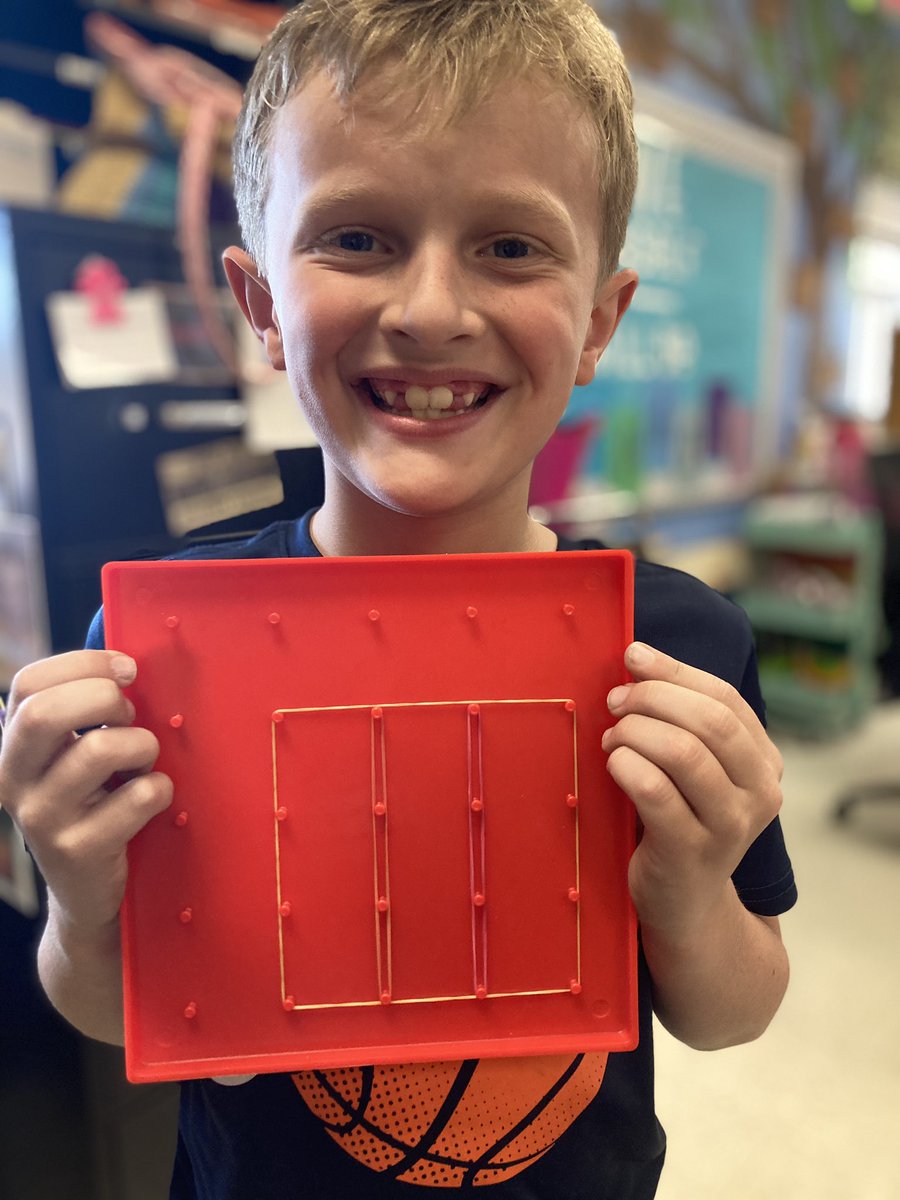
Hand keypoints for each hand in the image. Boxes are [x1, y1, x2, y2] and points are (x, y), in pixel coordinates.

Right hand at [0, 650, 172, 934]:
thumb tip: (126, 667)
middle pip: (47, 713)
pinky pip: (138, 796)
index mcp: (10, 748)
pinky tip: (152, 798)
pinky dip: (160, 788)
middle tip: (130, 716)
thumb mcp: (71, 756)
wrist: (84, 891)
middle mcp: (13, 781)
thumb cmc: (92, 803)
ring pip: (100, 750)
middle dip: (106, 698)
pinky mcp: (79, 850)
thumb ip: (82, 714)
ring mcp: (42, 819)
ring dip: (142, 745)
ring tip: (143, 760)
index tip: (127, 670)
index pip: (29, 684)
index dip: (84, 664)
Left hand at [601, 641, 782, 943]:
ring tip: (612, 736)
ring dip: (636, 732)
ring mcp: (729, 827)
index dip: (675, 671)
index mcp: (765, 763)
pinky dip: (626, 765)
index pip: (725, 698)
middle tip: (615, 701)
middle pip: (709, 722)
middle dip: (653, 698)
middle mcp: (760, 793)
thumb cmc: (680, 819)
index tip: (633, 656)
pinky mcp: (691, 852)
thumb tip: (638, 660)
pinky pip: (655, 791)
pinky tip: (613, 763)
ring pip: (683, 753)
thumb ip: (682, 719)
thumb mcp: (698, 769)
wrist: (685, 903)